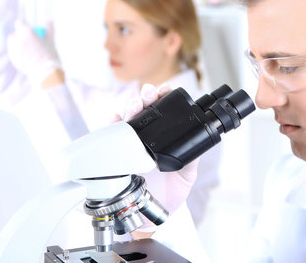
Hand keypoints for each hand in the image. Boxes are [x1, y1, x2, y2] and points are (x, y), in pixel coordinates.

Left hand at [6, 19, 60, 87]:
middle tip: (29, 42)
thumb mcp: (50, 41)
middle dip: (20, 36)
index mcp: (27, 33)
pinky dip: (17, 54)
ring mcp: (13, 49)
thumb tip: (49, 21)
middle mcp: (18, 39)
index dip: (23, 25)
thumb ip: (49, 29)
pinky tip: (26, 58)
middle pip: (15, 34)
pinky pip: (13, 52)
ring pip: (12, 43)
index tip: (28, 29)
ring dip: (17, 44)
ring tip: (28, 51)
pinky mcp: (12, 58)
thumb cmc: (50, 56)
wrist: (45, 72)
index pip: (19, 23)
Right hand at [121, 84, 199, 233]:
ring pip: (126, 117)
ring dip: (129, 107)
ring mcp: (129, 144)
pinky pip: (109, 135)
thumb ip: (191, 156)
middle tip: (149, 96)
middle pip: (142, 108)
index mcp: (164, 136)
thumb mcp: (187, 173)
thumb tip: (197, 141)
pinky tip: (116, 119)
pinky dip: (111, 124)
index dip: (163, 96)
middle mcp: (145, 137)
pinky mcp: (115, 154)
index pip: (163, 109)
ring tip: (135, 106)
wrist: (152, 215)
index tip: (165, 91)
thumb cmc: (169, 192)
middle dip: (145, 97)